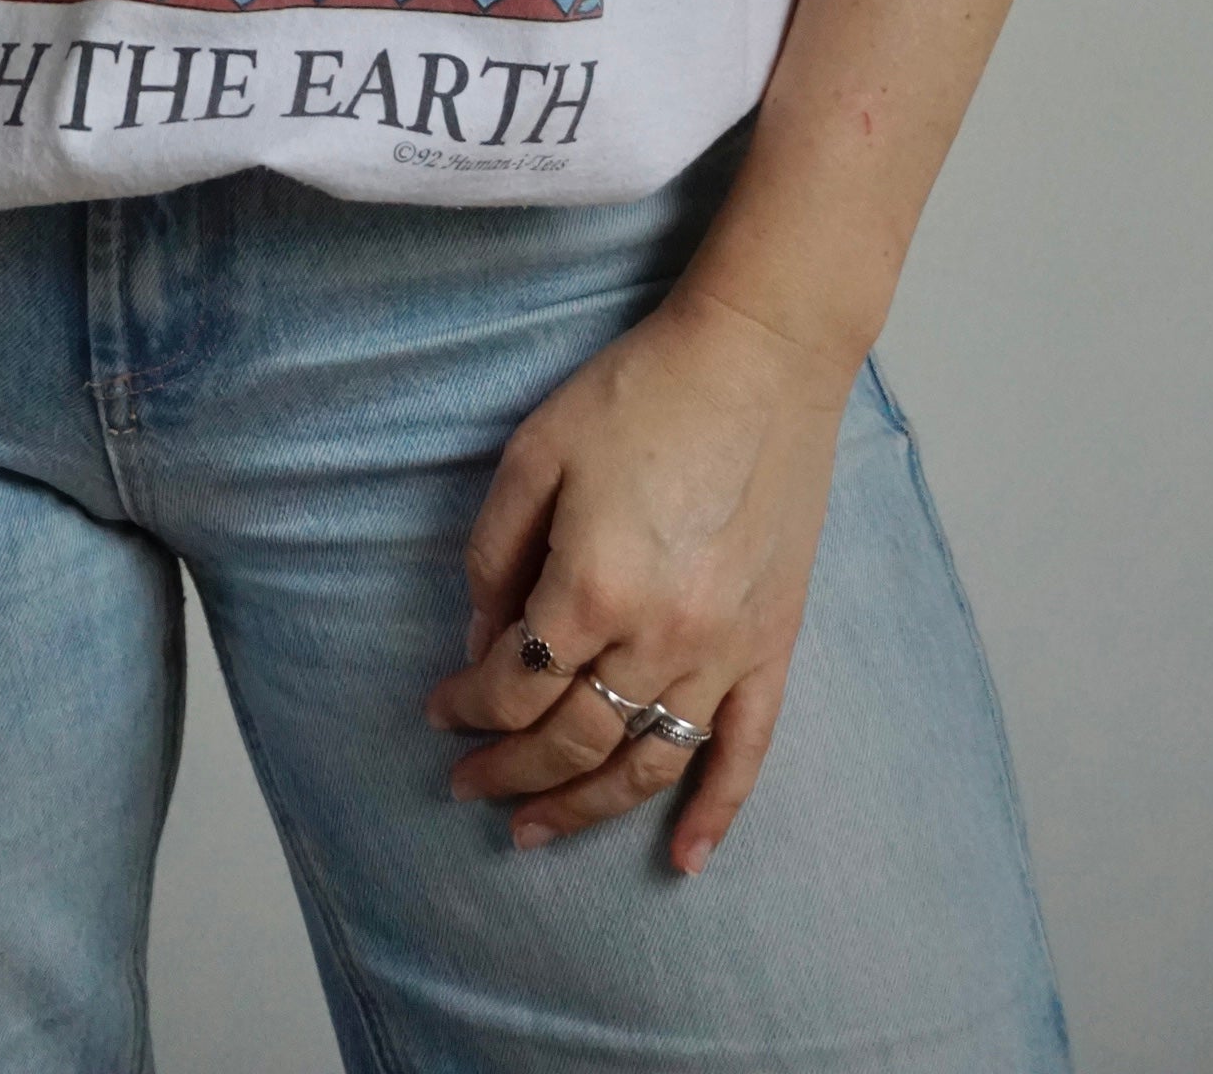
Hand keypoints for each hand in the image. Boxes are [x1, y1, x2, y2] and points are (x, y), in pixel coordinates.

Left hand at [425, 282, 854, 871]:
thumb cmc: (641, 389)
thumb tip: (483, 640)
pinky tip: (681, 858)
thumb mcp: (536, 451)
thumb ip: (496, 553)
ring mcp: (724, 649)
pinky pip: (745, 751)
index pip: (512, 684)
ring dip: (583, 807)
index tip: (438, 711)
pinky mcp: (774, 643)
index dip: (466, 705)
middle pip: (569, 740)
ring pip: (644, 762)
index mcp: (591, 587)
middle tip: (465, 786)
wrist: (760, 354)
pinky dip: (714, 813)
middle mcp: (659, 637)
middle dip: (507, 772)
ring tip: (533, 829)